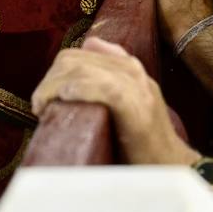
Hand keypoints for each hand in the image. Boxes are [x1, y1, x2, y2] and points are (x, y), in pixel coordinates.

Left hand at [31, 37, 197, 165]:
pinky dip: (76, 91)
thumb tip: (89, 43)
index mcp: (129, 67)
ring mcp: (137, 87)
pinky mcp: (136, 107)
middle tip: (42, 108)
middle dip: (48, 81)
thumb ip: (108, 76)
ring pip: (80, 70)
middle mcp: (133, 71)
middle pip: (73, 59)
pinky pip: (100, 87)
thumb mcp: (126, 103)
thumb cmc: (142, 143)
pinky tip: (65, 102)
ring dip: (52, 89)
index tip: (47, 99)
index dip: (55, 73)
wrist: (171, 168)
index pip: (79, 53)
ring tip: (45, 110)